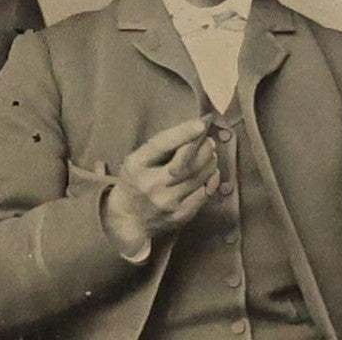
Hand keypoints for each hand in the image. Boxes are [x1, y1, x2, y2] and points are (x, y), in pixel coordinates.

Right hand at [101, 117, 219, 254]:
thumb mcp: (135, 160)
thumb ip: (158, 148)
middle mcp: (152, 184)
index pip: (161, 145)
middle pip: (185, 163)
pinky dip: (211, 180)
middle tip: (208, 139)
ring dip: (209, 162)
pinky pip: (203, 194)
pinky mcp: (181, 215)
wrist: (129, 219)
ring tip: (211, 152)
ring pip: (197, 177)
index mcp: (136, 165)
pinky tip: (212, 171)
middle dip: (202, 148)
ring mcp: (168, 202)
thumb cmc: (134, 181)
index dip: (182, 133)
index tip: (201, 123)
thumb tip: (190, 131)